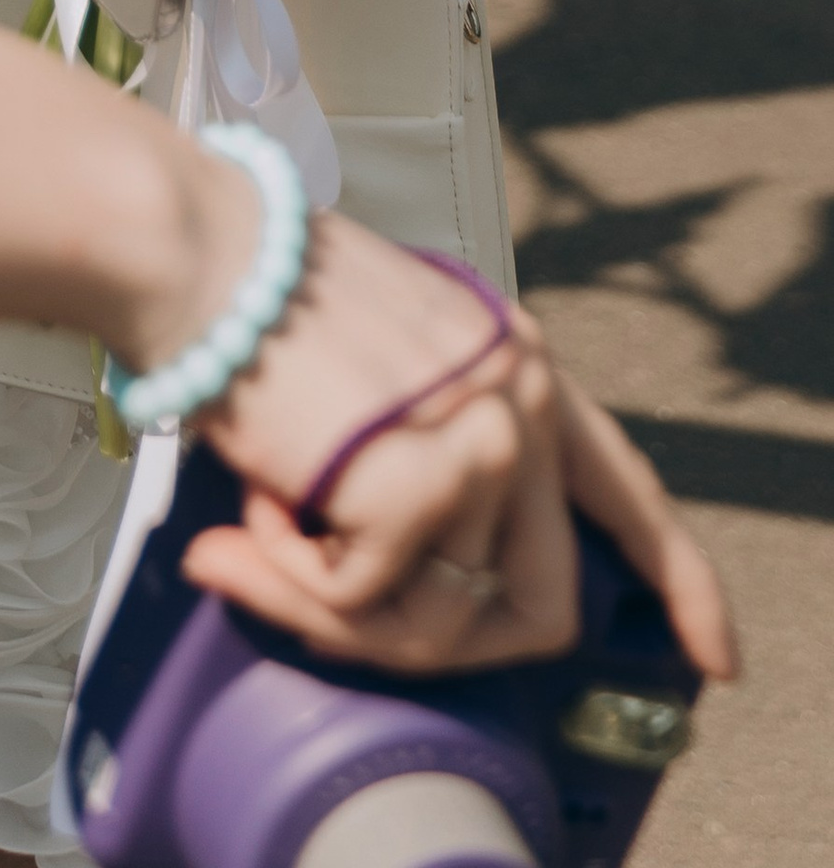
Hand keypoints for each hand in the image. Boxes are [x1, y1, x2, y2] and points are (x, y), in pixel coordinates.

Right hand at [177, 206, 737, 686]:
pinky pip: (357, 604)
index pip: (630, 491)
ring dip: (331, 598)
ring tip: (268, 522)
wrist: (194, 251)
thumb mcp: (383, 369)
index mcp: (519, 362)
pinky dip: (290, 576)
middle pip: (535, 605)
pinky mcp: (417, 482)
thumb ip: (433, 456)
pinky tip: (256, 507)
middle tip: (327, 610)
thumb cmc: (257, 299)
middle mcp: (521, 399)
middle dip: (428, 642)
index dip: (684, 587)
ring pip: (432, 621)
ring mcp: (479, 442)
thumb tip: (427, 599)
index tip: (711, 654)